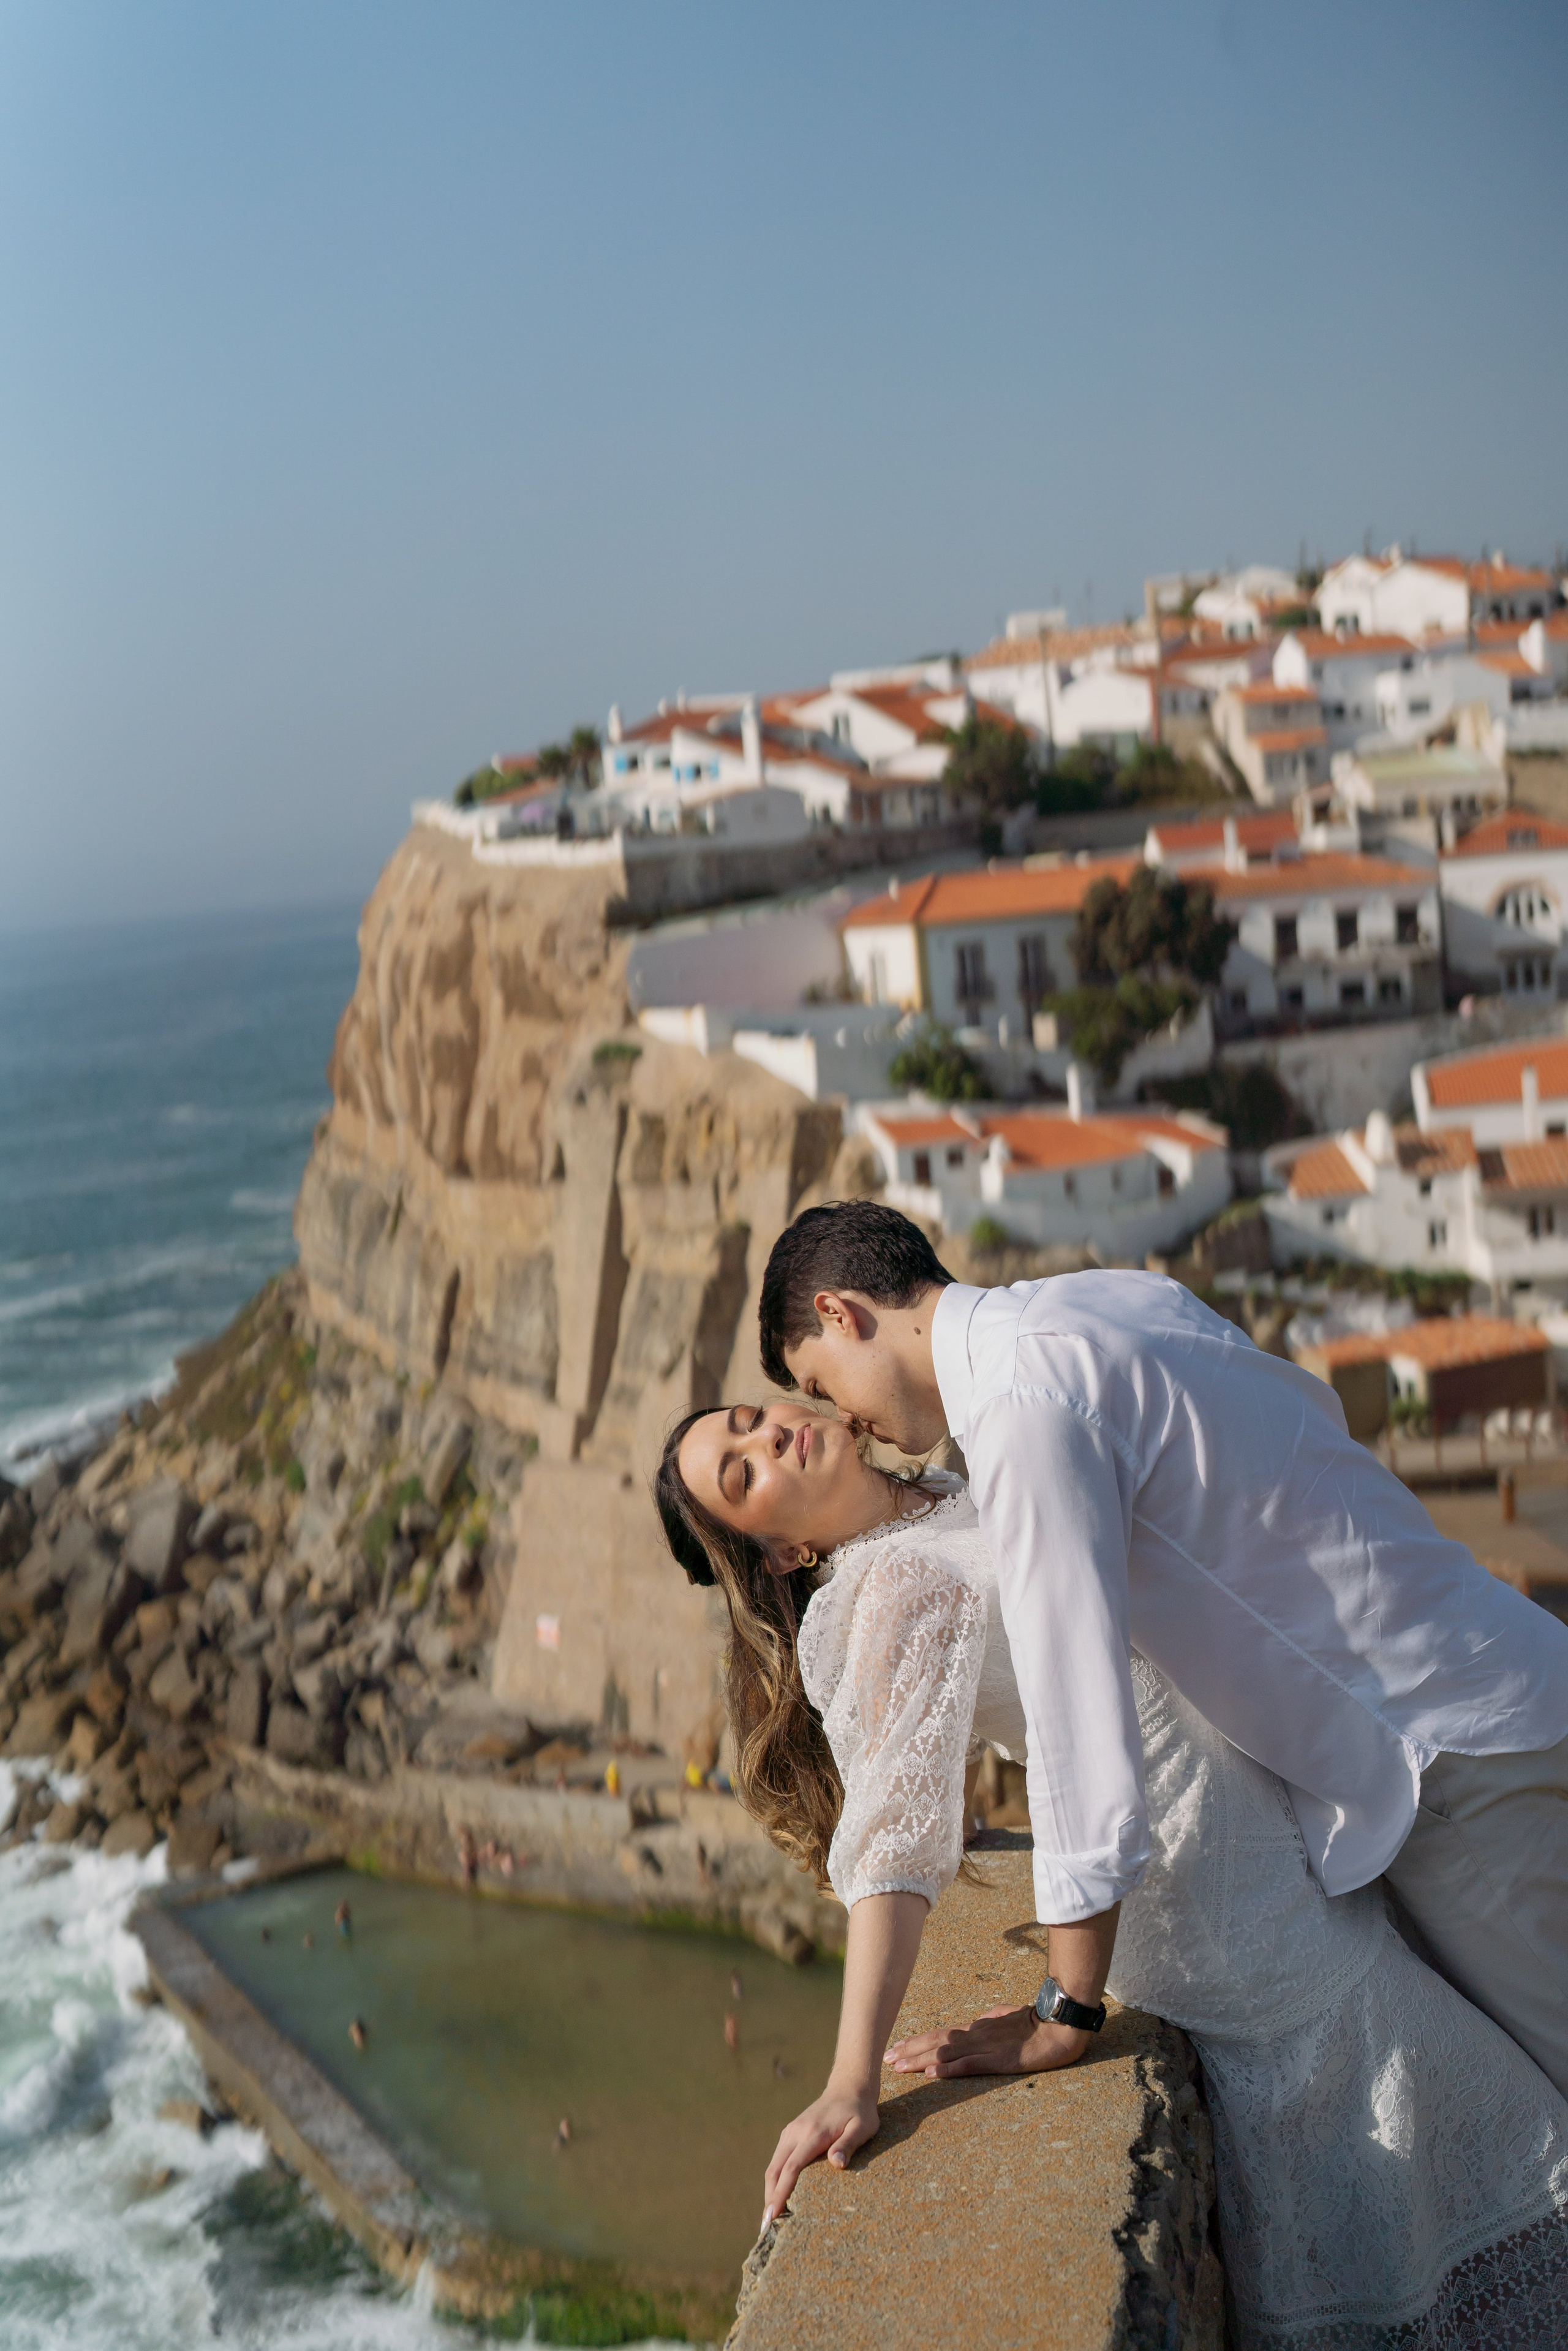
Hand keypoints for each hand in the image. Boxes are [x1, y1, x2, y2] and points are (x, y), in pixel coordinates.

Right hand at [761, 2078, 879, 2230]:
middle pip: (775, 2170)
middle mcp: (796, 2132)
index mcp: (813, 2134)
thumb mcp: (862, 2127)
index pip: (791, 2168)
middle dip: (770, 2198)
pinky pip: (779, 2159)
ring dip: (771, 2190)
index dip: (781, 2194)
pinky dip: (775, 2179)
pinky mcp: (791, 2133)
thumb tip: (837, 2163)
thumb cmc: (859, 2112)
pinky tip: (778, 2194)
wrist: (848, 2087)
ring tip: (771, 2217)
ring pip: (774, 2165)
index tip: (772, 2215)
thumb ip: (848, 2144)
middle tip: (767, 2226)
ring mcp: (791, 2132)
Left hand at [884, 2002, 1090, 2077]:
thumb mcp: (1010, 2017)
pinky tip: (932, 2074)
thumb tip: (981, 2020)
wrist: (1060, 2025)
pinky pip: (969, 2065)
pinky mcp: (998, 2060)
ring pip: (945, 2053)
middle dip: (909, 2051)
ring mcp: (986, 2047)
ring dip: (919, 2060)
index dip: (917, 2041)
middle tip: (886, 2059)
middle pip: (936, 2042)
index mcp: (978, 2028)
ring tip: (898, 2067)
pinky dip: (948, 2069)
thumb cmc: (1038, 2022)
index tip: (897, 2047)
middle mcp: (976, 2034)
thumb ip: (993, 2019)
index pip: (941, 2035)